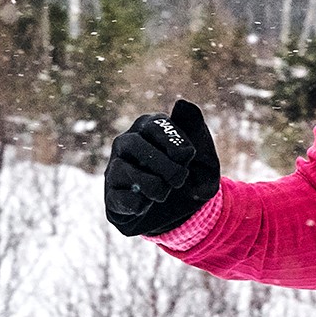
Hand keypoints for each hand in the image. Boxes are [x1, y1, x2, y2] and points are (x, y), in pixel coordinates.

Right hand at [105, 98, 220, 237]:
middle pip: (134, 144)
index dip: (174, 142)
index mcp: (148, 126)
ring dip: (153, 186)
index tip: (188, 157)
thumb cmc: (193, 176)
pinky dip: (138, 204)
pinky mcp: (112, 196)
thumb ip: (194, 127)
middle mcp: (126, 144)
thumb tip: (182, 103)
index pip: (155, 125)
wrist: (187, 213)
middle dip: (163, 165)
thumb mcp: (203, 153)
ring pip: (122, 171)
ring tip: (165, 193)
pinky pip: (119, 197)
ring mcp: (115, 169)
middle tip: (180, 179)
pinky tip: (147, 204)